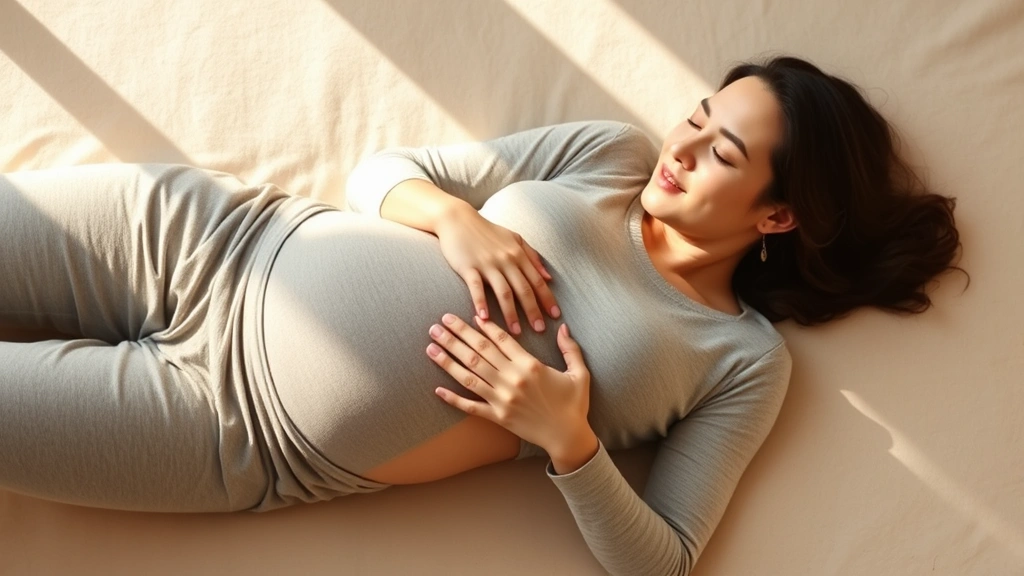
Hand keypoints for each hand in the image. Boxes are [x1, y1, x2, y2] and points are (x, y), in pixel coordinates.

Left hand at [426, 313, 590, 454]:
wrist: (568, 437)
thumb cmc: (574, 404)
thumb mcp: (579, 373)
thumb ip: (570, 348)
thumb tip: (562, 326)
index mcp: (531, 366)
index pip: (500, 340)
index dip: (482, 326)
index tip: (466, 315)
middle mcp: (513, 380)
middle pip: (479, 352)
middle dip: (457, 336)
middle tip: (439, 323)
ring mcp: (503, 399)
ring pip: (469, 375)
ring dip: (448, 360)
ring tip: (431, 346)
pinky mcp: (498, 417)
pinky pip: (471, 407)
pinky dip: (453, 398)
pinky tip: (437, 389)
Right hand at [434, 209, 559, 334]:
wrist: (458, 219)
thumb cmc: (487, 231)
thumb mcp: (514, 238)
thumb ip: (532, 256)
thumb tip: (549, 277)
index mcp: (518, 254)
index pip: (537, 280)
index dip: (547, 299)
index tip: (555, 316)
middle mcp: (506, 260)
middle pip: (523, 289)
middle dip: (533, 311)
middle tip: (540, 330)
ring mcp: (487, 264)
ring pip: (503, 292)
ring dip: (510, 314)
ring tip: (516, 332)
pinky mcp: (468, 266)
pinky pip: (476, 287)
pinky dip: (481, 302)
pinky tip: (484, 318)